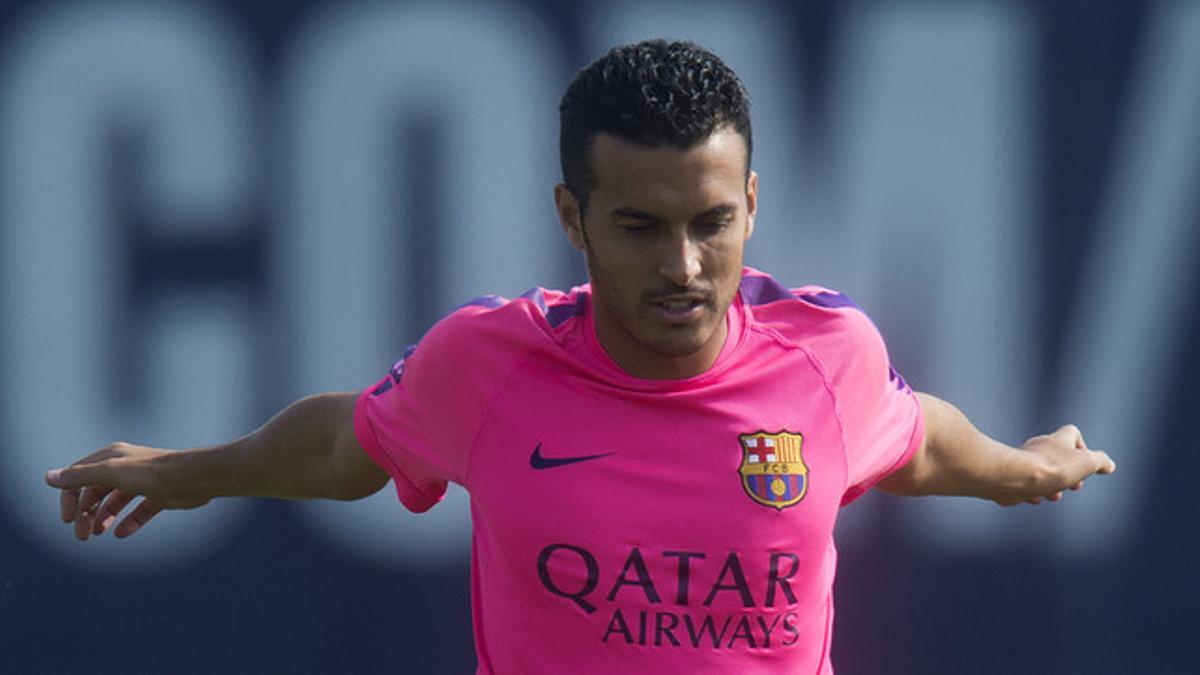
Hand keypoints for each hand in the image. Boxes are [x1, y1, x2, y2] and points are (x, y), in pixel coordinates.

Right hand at [45, 442, 211, 539]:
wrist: (193, 478)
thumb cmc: (152, 472)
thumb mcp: (110, 473)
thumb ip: (80, 476)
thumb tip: (48, 477)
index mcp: (112, 457)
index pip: (80, 476)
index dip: (70, 497)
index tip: (67, 520)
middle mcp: (126, 467)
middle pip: (97, 491)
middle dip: (86, 513)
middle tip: (82, 536)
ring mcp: (143, 482)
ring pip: (116, 501)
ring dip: (103, 517)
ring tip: (97, 534)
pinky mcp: (160, 496)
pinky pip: (139, 511)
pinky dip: (129, 522)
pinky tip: (121, 533)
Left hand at [1008, 424, 1116, 505]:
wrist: (1016, 478)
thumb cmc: (1052, 468)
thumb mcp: (1087, 463)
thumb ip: (1100, 462)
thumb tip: (1109, 465)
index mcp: (1058, 439)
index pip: (1072, 433)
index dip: (1083, 448)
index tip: (1087, 464)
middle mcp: (1039, 446)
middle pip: (1057, 456)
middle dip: (1068, 474)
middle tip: (1073, 485)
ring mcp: (1023, 460)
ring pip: (1041, 472)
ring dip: (1051, 486)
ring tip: (1054, 495)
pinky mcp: (1010, 474)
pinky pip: (1024, 483)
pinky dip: (1032, 492)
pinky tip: (1034, 497)